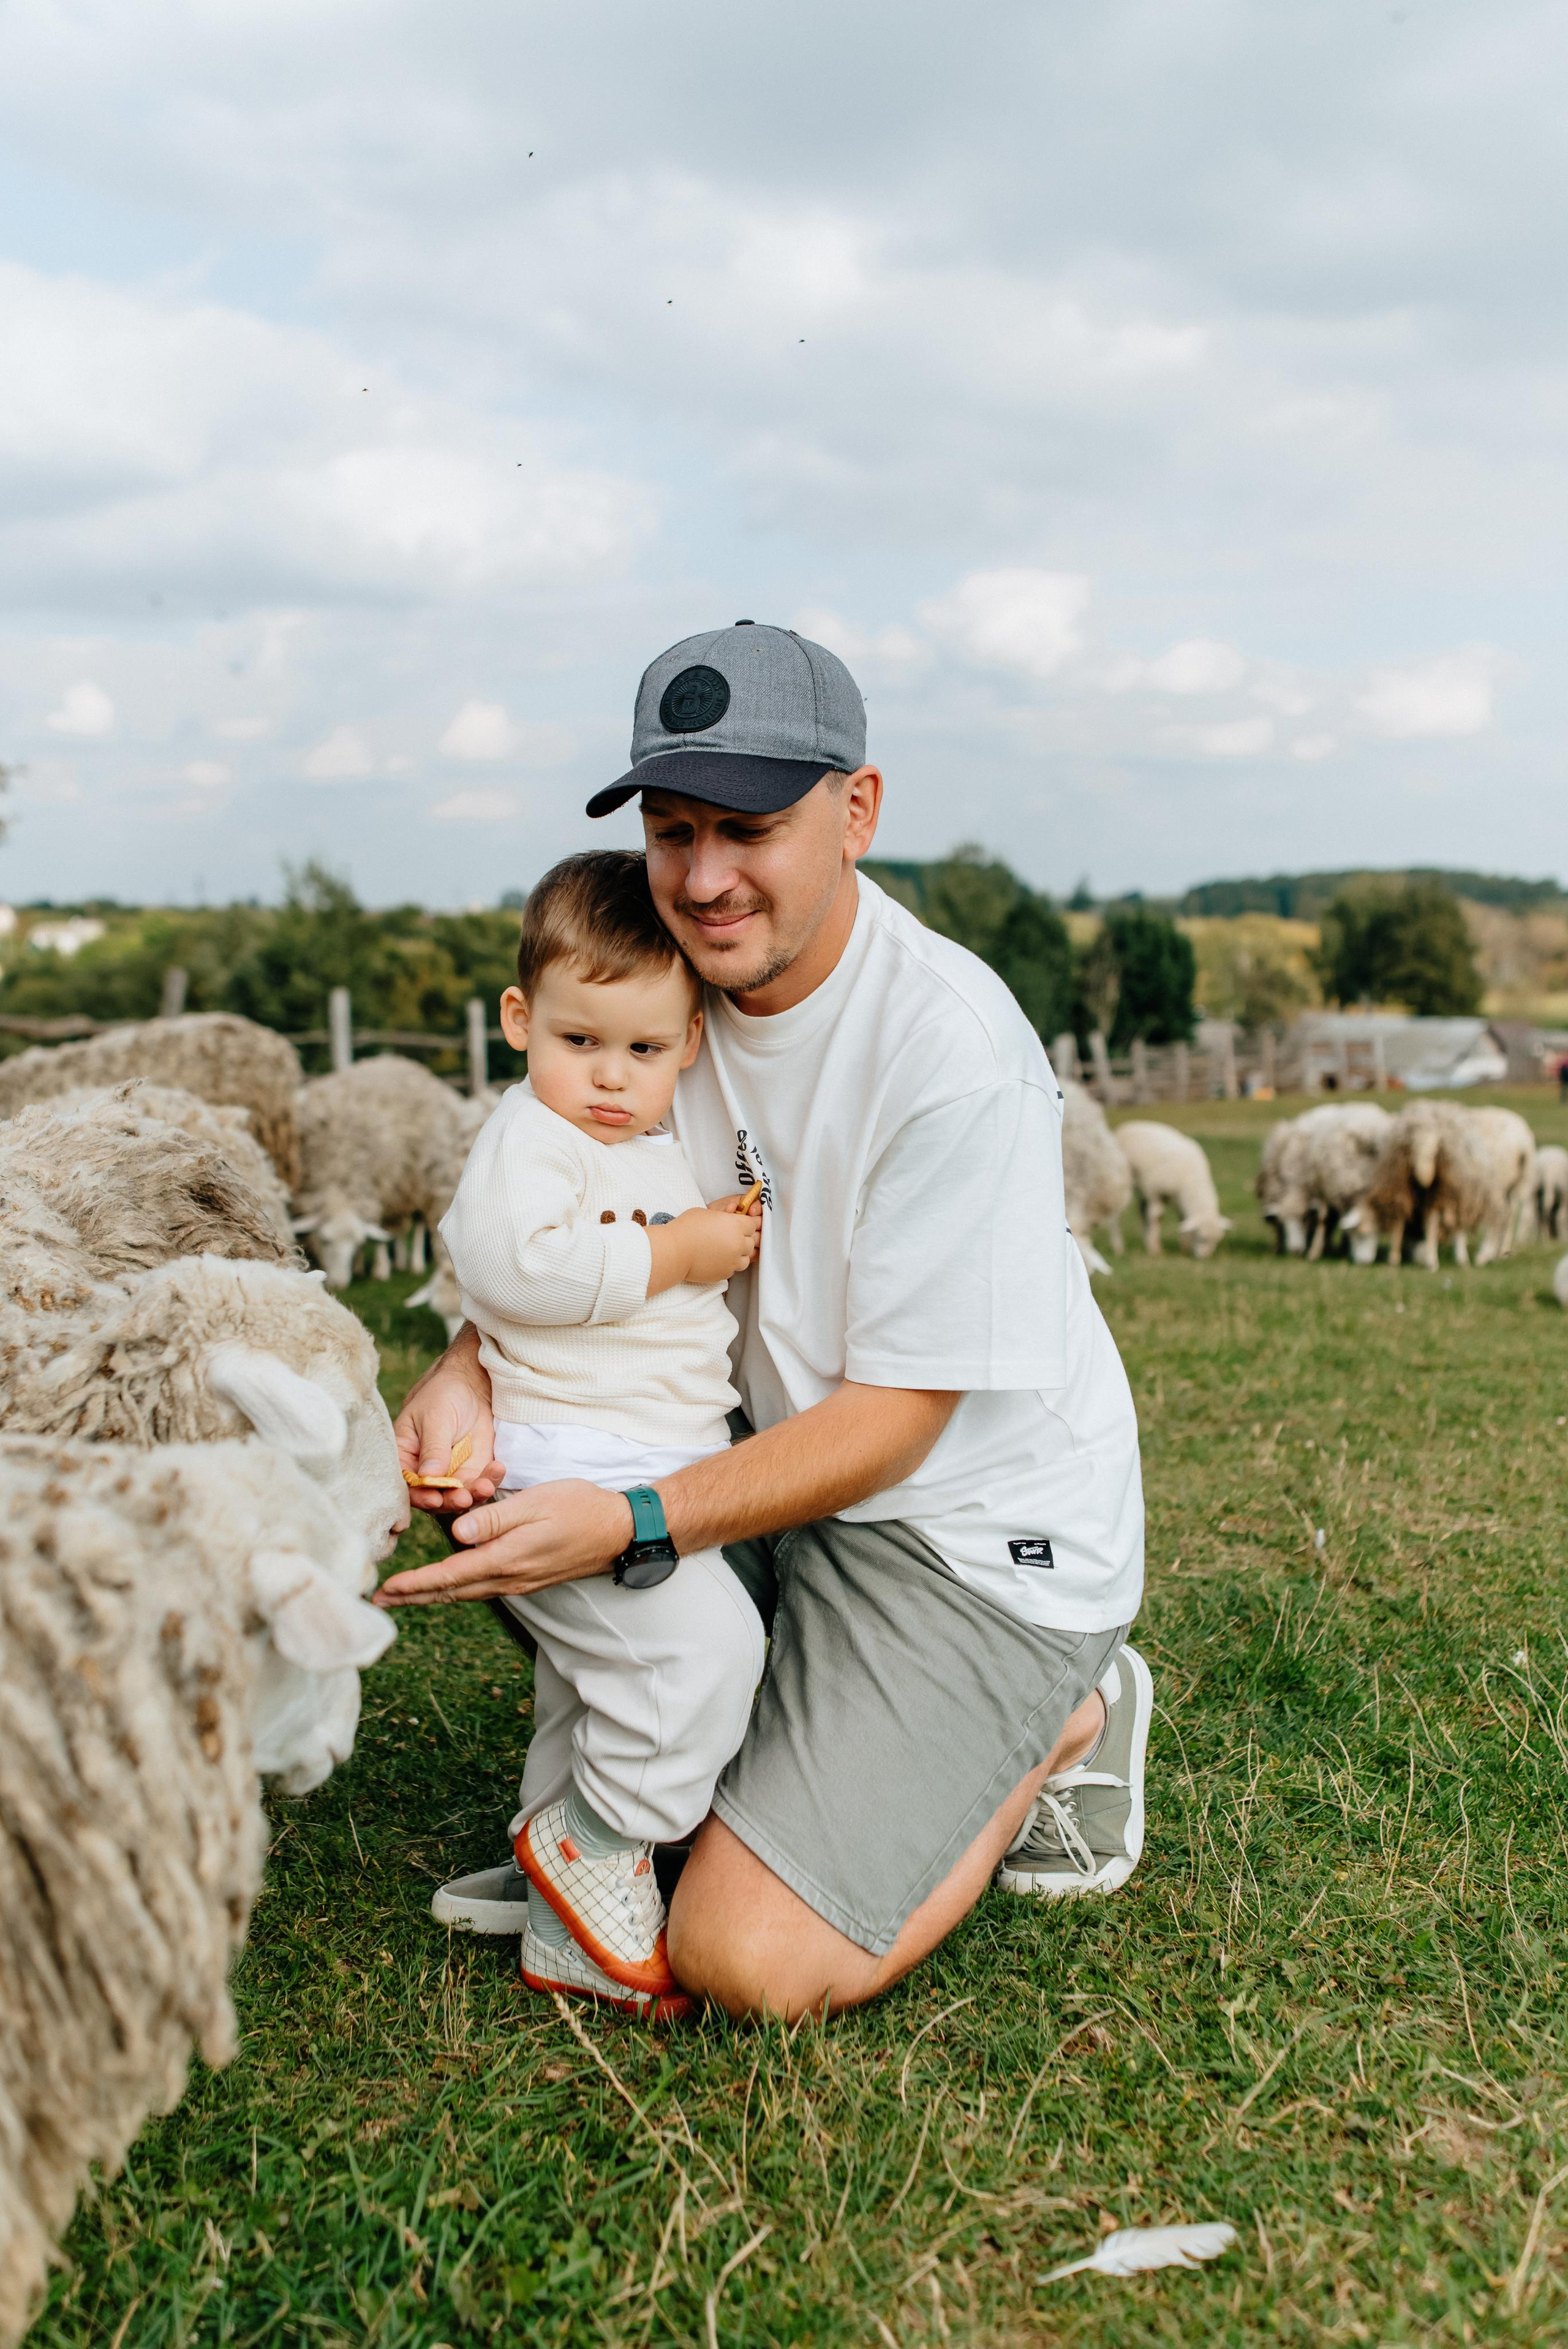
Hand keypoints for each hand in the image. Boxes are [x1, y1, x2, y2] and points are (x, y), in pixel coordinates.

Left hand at [374, 1479, 633, 1606]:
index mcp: (506, 1559)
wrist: (620, 1532)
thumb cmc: (580, 1508)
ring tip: (405, 1596)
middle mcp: (509, 1578)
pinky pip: (482, 1589)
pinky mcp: (528, 1580)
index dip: (415, 1584)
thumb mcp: (536, 1503)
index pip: (449, 1576)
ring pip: (466, 1593)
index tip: (386, 1590)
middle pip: (451, 1592)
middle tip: (380, 1602)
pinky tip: (448, 1585)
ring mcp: (520, 1583)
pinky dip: (457, 1589)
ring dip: (432, 1595)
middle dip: (414, 1596)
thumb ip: (495, 1518)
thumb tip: (455, 1532)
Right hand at [393, 1325, 503, 1513]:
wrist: (472, 1384)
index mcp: (405, 1457)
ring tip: (485, 1487)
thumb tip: (429, 1477)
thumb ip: (433, 1448)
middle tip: (464, 1498)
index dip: (419, 1496)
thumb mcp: (435, 1418)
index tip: (435, 1499)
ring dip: (472, 1495)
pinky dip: (490, 1481)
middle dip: (450, 1501)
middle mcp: (426, 1471)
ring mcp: (451, 1473)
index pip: (407, 1485)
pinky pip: (480, 1483)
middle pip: (434, 1497)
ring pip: (459, 1494)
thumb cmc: (443, 1395)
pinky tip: (497, 1470)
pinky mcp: (473, 1470)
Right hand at [645, 1197, 760, 1294]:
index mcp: (736, 1225)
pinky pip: (734, 1268)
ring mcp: (733, 1260)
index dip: (745, 1224)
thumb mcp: (708, 1213)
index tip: (739, 1225)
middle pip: (752, 1241)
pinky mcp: (726, 1273)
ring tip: (724, 1249)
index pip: (753, 1224)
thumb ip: (725, 1218)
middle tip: (729, 1237)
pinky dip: (728, 1264)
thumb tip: (729, 1221)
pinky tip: (717, 1258)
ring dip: (739, 1253)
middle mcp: (738, 1244)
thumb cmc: (686, 1230)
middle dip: (743, 1239)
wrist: (674, 1252)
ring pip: (746, 1257)